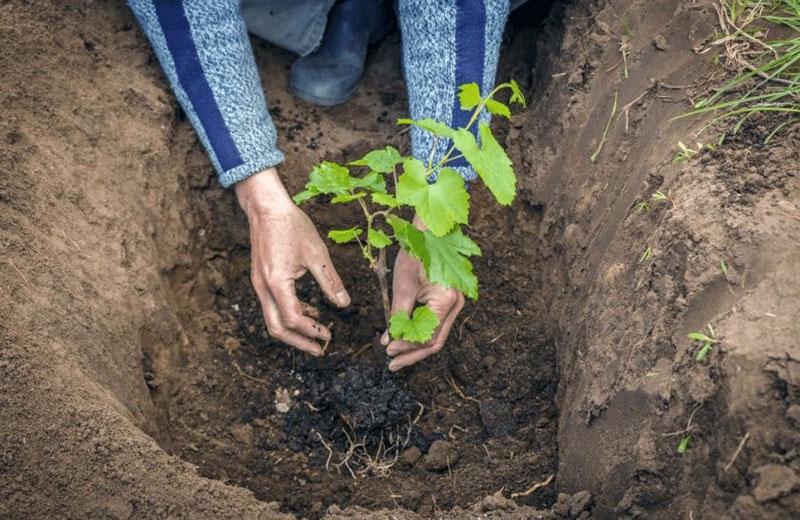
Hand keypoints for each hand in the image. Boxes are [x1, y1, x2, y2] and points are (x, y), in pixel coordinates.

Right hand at [236, 168, 350, 355]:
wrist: (266, 207)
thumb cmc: (291, 225)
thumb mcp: (317, 253)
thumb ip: (330, 282)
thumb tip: (345, 304)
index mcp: (277, 282)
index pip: (293, 319)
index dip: (312, 331)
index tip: (329, 335)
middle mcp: (263, 288)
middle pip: (276, 328)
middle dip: (299, 342)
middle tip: (319, 350)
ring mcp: (259, 285)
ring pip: (272, 319)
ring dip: (293, 331)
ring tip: (316, 334)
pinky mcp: (260, 280)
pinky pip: (272, 306)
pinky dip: (288, 315)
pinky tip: (308, 312)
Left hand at [381, 217, 464, 370]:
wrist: (429, 232)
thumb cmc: (416, 253)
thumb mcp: (403, 287)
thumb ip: (397, 316)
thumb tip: (390, 341)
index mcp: (447, 301)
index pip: (427, 337)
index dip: (407, 347)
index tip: (388, 351)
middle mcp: (457, 305)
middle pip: (435, 341)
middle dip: (412, 354)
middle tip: (392, 364)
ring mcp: (455, 303)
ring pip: (436, 335)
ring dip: (415, 346)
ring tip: (396, 355)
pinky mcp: (448, 301)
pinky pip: (436, 324)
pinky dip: (420, 333)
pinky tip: (404, 338)